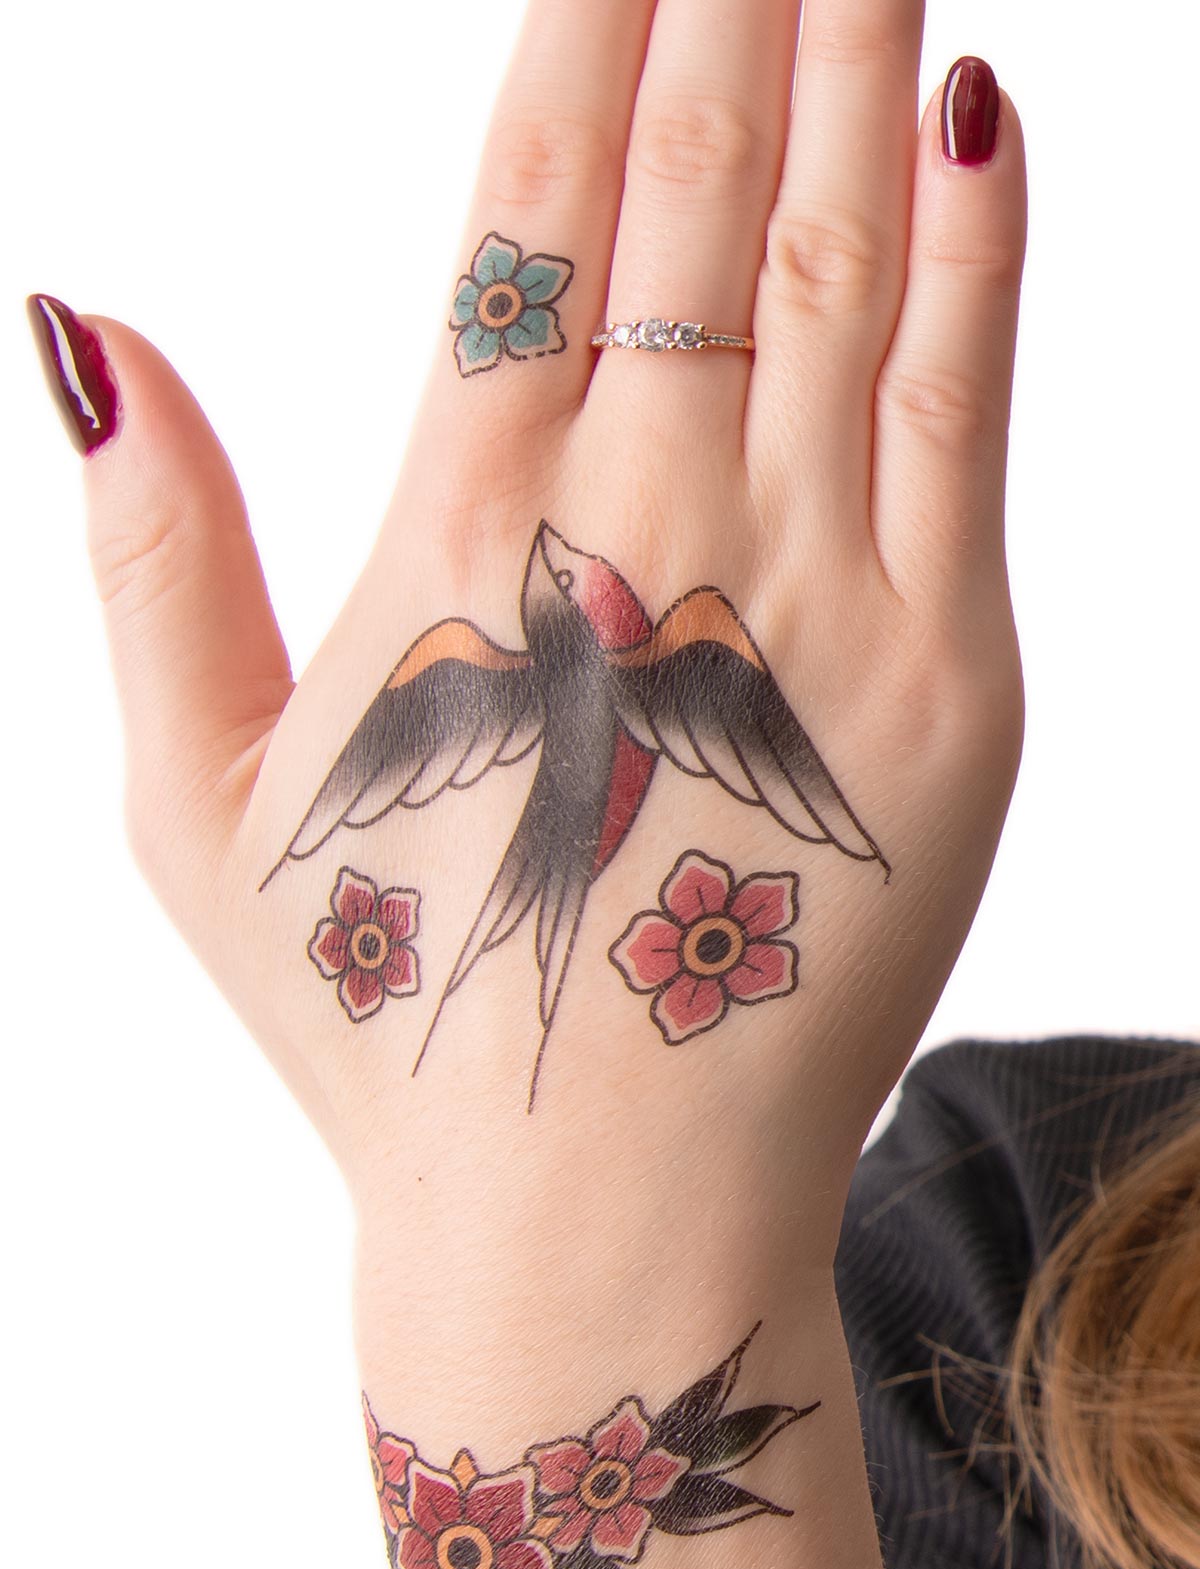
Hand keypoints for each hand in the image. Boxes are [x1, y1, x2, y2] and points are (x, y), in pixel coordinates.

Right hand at [34, 0, 1026, 1250]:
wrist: (598, 1220)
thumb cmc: (389, 1018)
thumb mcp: (198, 808)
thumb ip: (152, 557)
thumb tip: (82, 324)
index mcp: (459, 546)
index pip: (525, 198)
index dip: (582, 13)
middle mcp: (644, 536)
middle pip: (696, 183)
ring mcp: (816, 604)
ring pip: (840, 255)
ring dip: (848, 54)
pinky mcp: (950, 686)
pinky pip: (966, 406)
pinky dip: (977, 240)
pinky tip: (971, 101)